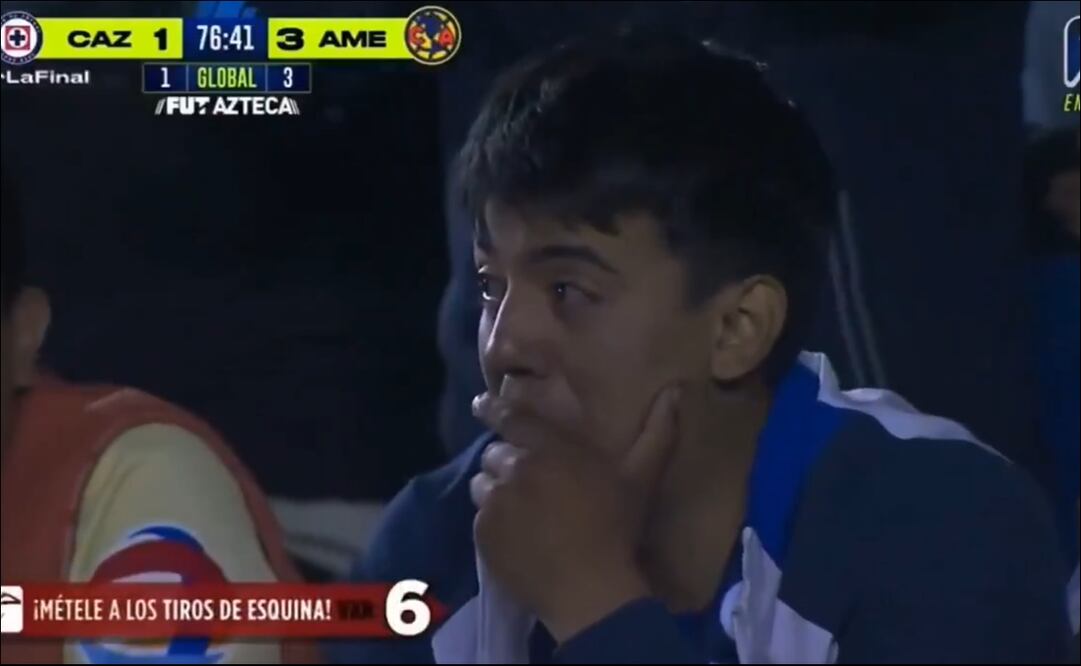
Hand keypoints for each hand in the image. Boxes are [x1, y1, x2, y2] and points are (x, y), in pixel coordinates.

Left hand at [469, 386, 680, 642]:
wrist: (590, 589)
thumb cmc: (616, 527)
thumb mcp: (640, 477)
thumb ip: (657, 433)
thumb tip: (675, 391)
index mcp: (549, 447)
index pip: (509, 417)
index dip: (493, 408)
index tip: (482, 404)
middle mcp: (514, 467)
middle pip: (494, 453)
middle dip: (505, 461)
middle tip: (523, 479)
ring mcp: (495, 502)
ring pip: (482, 484)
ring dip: (495, 490)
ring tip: (516, 509)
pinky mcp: (484, 533)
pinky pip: (479, 518)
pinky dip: (493, 523)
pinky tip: (515, 536)